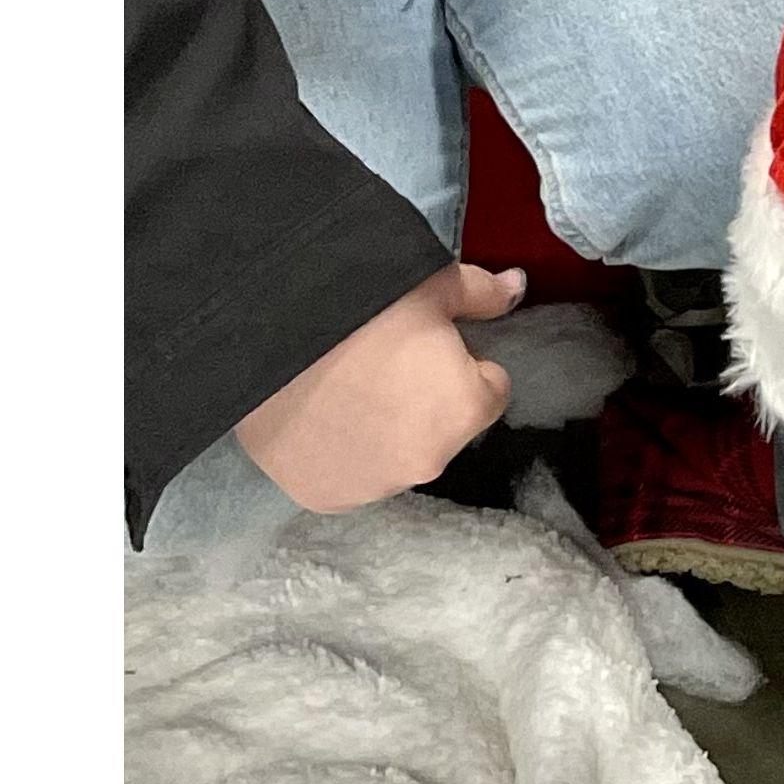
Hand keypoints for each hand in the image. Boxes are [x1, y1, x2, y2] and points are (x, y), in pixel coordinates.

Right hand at [233, 259, 525, 511]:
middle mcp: (429, 462)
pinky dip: (346, 453)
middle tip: (383, 363)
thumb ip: (484, 294)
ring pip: (400, 454)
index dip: (462, 363)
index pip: (489, 390)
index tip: (428, 345)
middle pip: (445, 426)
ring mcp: (375, 488)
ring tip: (348, 387)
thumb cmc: (363, 306)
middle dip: (427, 400)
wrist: (263, 339)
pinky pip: (355, 475)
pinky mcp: (327, 498)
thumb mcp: (432, 284)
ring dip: (388, 430)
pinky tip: (324, 418)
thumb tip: (519, 286)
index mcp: (466, 410)